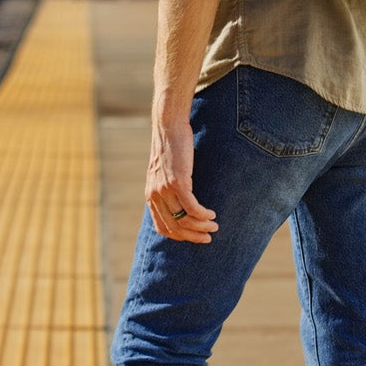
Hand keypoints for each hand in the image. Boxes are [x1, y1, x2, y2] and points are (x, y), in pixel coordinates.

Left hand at [146, 115, 218, 242]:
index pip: (162, 227)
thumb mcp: (163, 172)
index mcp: (151, 196)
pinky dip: (203, 215)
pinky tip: (212, 214)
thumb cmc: (170, 148)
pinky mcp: (177, 182)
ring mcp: (165, 190)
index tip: (194, 237)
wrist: (168, 127)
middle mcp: (155, 196)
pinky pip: (191, 207)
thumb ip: (167, 189)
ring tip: (214, 226)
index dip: (179, 236)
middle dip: (193, 236)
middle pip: (174, 228)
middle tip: (208, 238)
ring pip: (184, 220)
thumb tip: (180, 201)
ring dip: (202, 227)